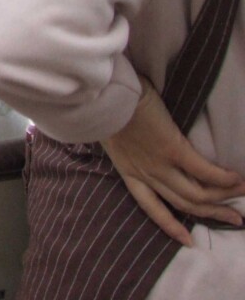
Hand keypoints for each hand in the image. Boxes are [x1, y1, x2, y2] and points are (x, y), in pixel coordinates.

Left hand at [102, 78, 244, 244]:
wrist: (104, 95)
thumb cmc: (108, 107)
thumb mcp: (112, 136)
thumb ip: (129, 148)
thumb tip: (143, 144)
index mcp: (128, 172)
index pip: (151, 208)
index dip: (170, 226)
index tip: (187, 240)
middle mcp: (145, 174)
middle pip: (183, 204)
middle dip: (211, 214)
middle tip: (235, 219)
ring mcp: (159, 164)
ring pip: (195, 194)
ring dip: (223, 197)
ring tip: (242, 194)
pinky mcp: (172, 148)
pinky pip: (203, 170)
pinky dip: (222, 178)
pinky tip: (236, 179)